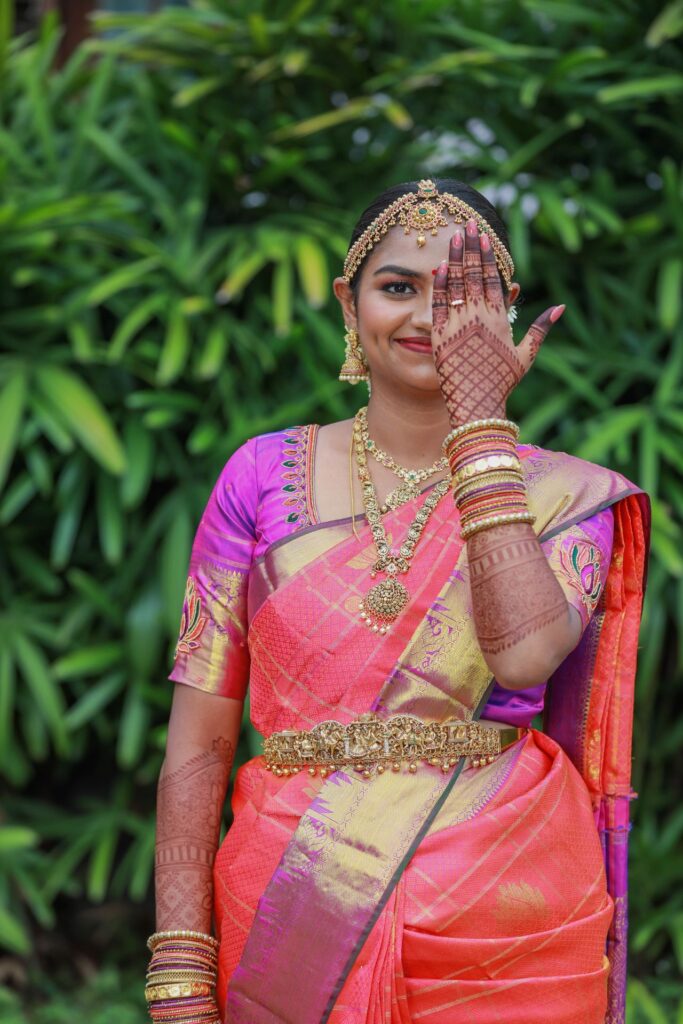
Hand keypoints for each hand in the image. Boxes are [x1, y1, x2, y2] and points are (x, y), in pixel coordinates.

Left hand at [431, 218, 564, 425]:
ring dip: (454, 259)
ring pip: (455, 285)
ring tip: (453, 237)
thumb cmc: (502, 383)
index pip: (492, 279)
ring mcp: (458, 326)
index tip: (483, 236)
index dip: (487, 256)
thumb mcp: (526, 355)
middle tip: (468, 224)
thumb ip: (541, 328)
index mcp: (499, 319)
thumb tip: (561, 306)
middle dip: (470, 248)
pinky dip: (439, 287)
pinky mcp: (440, 337)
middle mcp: (478, 318)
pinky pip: (439, 306)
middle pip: (473, 274)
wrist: (477, 405)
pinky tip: (438, 268)